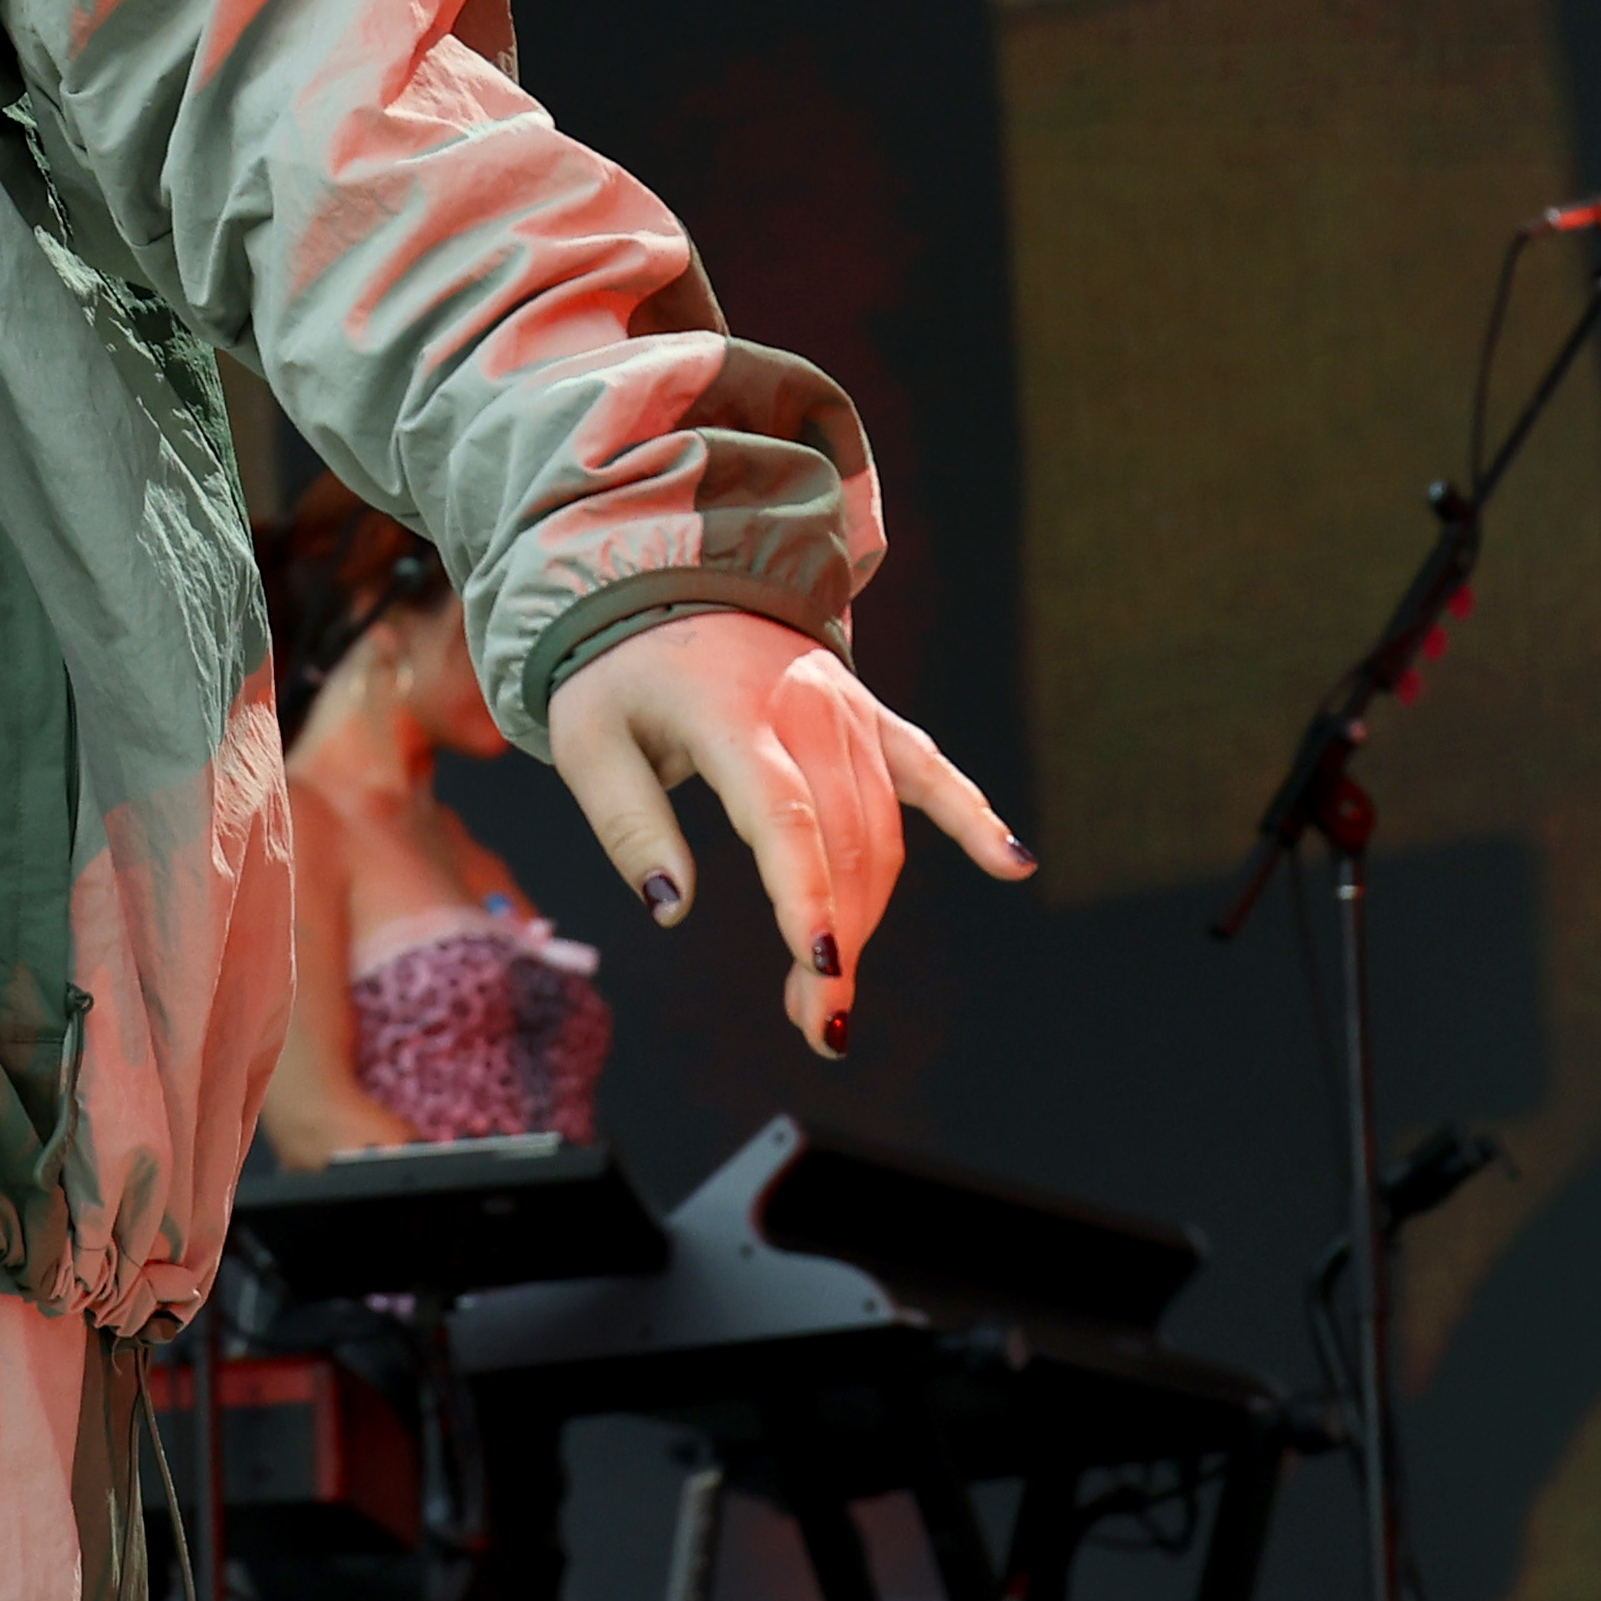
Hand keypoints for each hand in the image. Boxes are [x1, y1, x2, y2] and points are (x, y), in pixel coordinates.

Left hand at [543, 610, 1030, 1054]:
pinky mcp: (868, 715)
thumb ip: (629, 825)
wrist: (663, 576)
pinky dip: (971, 817)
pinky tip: (1012, 864)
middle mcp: (805, 712)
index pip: (785, 819)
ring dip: (869, 916)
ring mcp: (846, 711)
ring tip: (832, 996)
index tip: (822, 971)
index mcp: (732, 716)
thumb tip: (673, 906)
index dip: (807, 898)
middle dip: (839, 940)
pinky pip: (929, 771)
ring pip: (882, 829)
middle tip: (815, 1024)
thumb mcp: (587, 740)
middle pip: (844, 841)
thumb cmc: (617, 670)